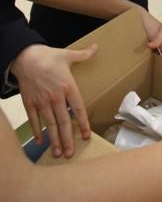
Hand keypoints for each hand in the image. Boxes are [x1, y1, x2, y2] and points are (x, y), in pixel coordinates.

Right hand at [11, 43, 96, 157]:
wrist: (25, 57)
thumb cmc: (47, 56)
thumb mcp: (67, 54)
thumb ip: (83, 54)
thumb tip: (96, 47)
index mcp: (68, 86)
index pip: (78, 109)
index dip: (83, 123)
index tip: (86, 135)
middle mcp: (55, 96)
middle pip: (64, 122)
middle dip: (68, 139)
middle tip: (71, 153)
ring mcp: (42, 101)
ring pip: (50, 124)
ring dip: (54, 140)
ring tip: (58, 153)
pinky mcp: (30, 103)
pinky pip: (34, 120)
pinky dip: (37, 131)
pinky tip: (40, 141)